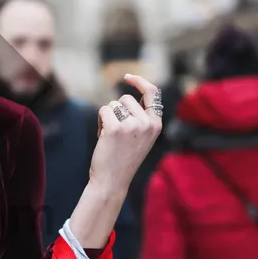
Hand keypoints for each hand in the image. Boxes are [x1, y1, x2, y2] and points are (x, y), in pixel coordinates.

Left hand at [88, 73, 162, 194]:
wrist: (112, 181)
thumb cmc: (123, 158)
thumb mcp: (141, 137)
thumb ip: (140, 118)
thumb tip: (129, 97)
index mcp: (156, 125)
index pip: (152, 92)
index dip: (139, 81)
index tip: (127, 77)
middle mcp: (147, 123)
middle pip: (125, 98)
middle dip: (116, 111)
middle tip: (116, 132)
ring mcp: (133, 125)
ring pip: (113, 105)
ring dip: (107, 117)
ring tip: (111, 138)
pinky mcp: (116, 128)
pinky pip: (103, 111)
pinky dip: (100, 121)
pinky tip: (103, 138)